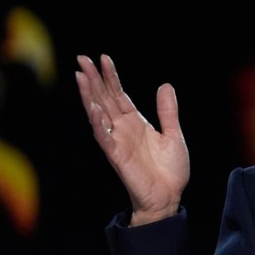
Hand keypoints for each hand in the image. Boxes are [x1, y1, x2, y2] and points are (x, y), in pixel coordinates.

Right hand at [75, 54, 189, 224]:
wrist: (170, 196)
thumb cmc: (170, 170)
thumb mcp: (173, 134)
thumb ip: (168, 112)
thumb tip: (165, 85)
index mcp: (136, 122)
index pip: (119, 94)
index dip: (111, 77)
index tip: (103, 58)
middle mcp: (123, 129)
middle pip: (104, 99)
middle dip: (93, 79)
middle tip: (82, 58)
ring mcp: (118, 141)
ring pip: (99, 114)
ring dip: (89, 96)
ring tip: (81, 76)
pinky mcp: (117, 156)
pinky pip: (105, 137)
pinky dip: (98, 123)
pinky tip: (94, 108)